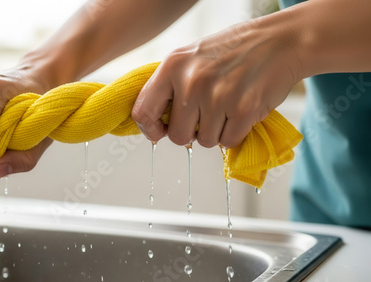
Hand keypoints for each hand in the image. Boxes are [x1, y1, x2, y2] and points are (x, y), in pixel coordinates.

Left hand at [132, 18, 301, 147]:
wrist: (280, 41)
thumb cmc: (234, 50)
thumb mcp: (193, 56)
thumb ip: (171, 85)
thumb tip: (155, 120)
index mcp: (172, 66)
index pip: (143, 111)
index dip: (150, 128)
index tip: (160, 131)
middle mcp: (191, 81)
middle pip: (177, 136)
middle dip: (191, 132)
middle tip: (206, 116)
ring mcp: (217, 96)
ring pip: (204, 141)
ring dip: (216, 132)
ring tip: (227, 108)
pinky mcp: (242, 110)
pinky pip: (228, 142)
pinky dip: (235, 134)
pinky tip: (241, 112)